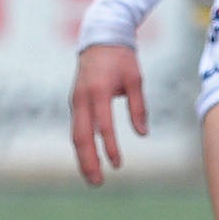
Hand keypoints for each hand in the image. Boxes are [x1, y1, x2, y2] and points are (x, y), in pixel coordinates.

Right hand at [69, 43, 147, 186]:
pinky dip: (82, 146)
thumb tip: (142, 134)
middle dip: (88, 161)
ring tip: (92, 177)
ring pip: (75, 135)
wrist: (100, 37)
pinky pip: (76, 128)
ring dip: (83, 158)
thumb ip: (138, 107)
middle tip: (97, 182)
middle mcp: (82, 98)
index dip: (110, 147)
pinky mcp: (75, 103)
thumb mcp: (135, 79)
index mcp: (98, 91)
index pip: (103, 125)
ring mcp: (75, 101)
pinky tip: (89, 160)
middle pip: (80, 136)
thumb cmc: (121, 58)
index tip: (118, 164)